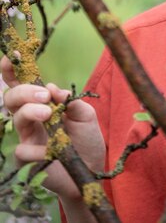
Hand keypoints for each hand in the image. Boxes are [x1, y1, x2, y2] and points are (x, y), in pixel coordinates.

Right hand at [1, 55, 104, 201]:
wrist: (92, 169)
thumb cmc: (87, 139)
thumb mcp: (85, 114)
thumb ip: (71, 100)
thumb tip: (53, 88)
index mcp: (43, 103)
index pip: (23, 83)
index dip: (13, 69)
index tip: (14, 56)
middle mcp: (31, 118)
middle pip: (12, 98)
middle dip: (24, 91)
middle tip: (43, 95)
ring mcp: (28, 138)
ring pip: (15, 119)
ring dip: (29, 111)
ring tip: (48, 113)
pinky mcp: (27, 160)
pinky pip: (21, 150)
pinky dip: (34, 148)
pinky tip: (48, 152)